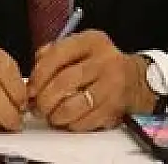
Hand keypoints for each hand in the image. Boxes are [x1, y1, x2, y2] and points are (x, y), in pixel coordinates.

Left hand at [27, 30, 156, 130]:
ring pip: (73, 106)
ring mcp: (111, 85)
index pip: (58, 54)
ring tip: (52, 115)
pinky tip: (69, 120)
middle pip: (64, 82)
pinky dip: (72, 124)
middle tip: (37, 107)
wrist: (136, 80)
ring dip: (55, 115)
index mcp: (92, 42)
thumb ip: (55, 54)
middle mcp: (104, 61)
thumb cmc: (101, 65)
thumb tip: (34, 75)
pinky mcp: (114, 108)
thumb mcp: (81, 48)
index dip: (39, 74)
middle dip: (44, 99)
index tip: (31, 88)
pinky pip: (85, 121)